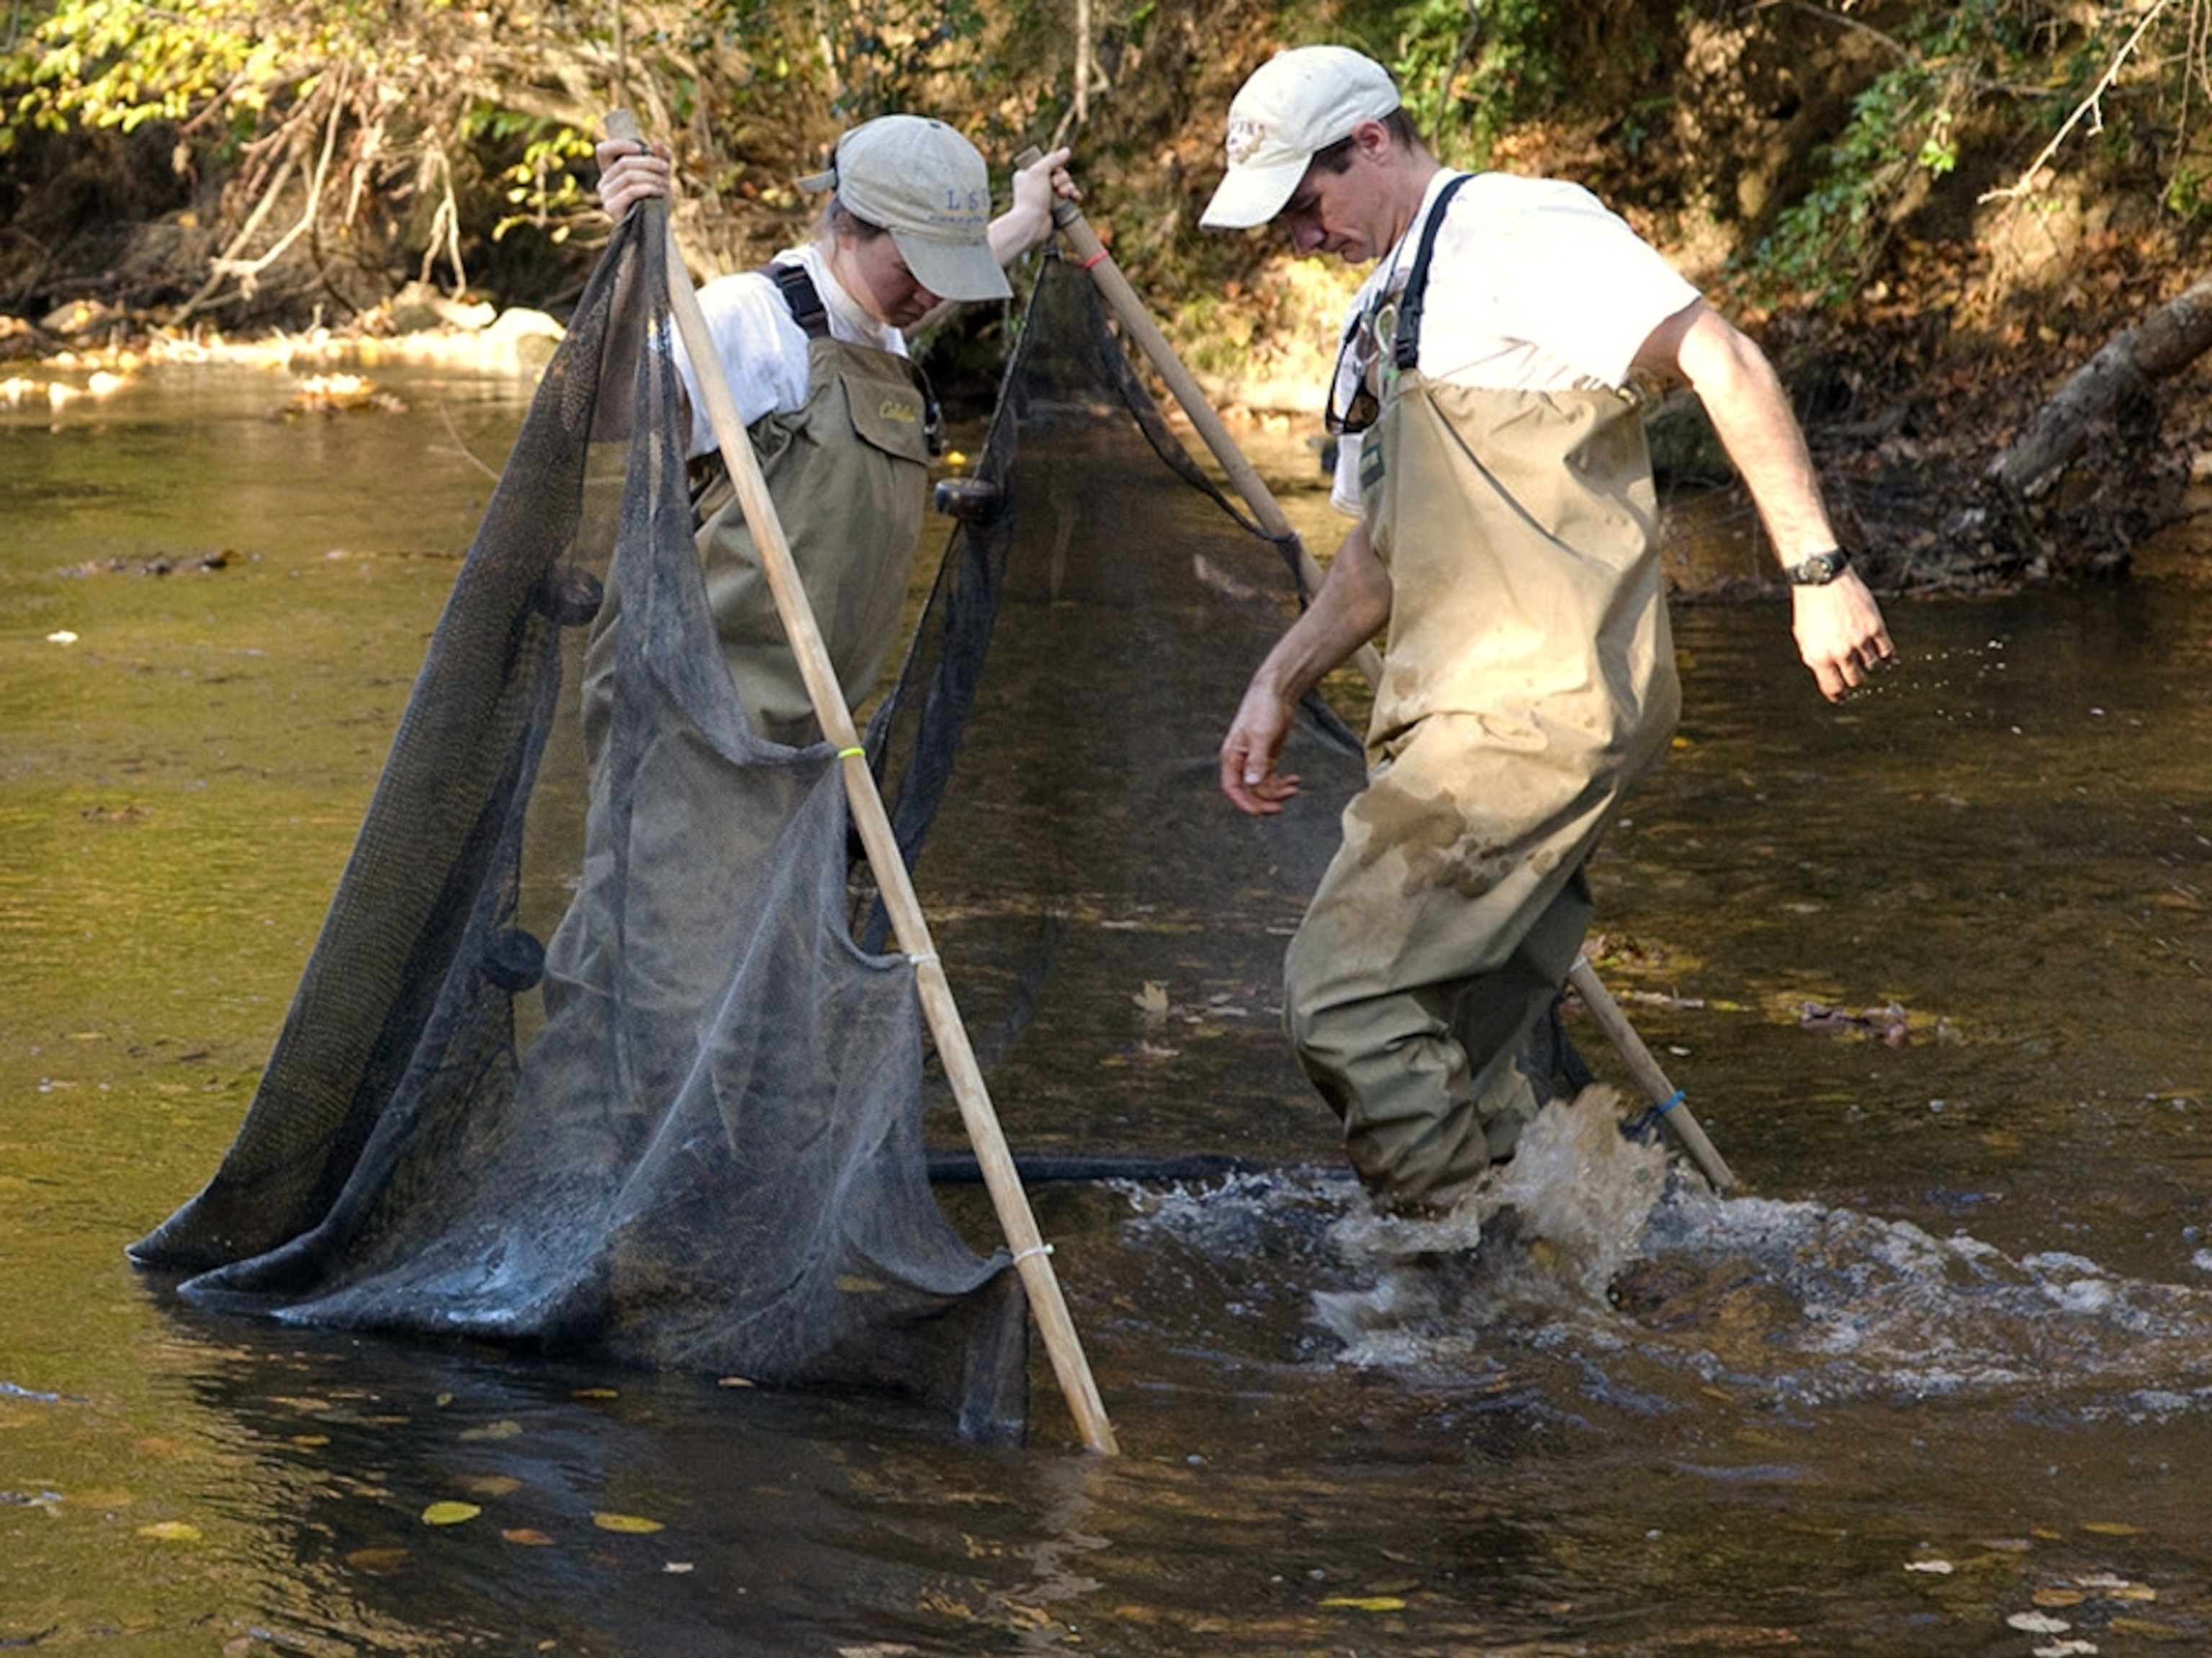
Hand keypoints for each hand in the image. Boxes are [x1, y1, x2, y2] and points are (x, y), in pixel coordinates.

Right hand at [596, 137, 672, 221]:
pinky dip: (649, 188)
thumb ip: (661, 157)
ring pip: (629, 176)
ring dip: (652, 178)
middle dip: (649, 163)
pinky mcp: (611, 208)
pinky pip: (631, 191)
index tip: (641, 148)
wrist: (657, 228)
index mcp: (609, 172)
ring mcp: (605, 196)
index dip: (620, 145)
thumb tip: (656, 143)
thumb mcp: (660, 175)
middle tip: (666, 169)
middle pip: (624, 163)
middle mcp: (603, 183)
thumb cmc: (656, 200)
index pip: (604, 150)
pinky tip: (660, 192)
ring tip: (665, 185)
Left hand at [1007, 146, 1077, 253]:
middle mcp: (1036, 186)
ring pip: (1065, 186)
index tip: (1054, 173)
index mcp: (1028, 175)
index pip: (1048, 165)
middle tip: (1058, 186)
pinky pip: (1068, 199)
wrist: (1031, 225)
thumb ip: (1053, 159)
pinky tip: (1076, 198)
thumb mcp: (1040, 171)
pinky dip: (1073, 197)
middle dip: (1063, 179)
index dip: (1056, 167)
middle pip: (1058, 175)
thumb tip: (1067, 150)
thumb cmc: (1031, 197)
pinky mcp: (1054, 210)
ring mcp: (1045, 199)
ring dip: (1069, 187)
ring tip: (1066, 194)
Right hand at [1219, 682, 1301, 816]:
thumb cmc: (1263, 709)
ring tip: (1294, 788)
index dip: (1243, 803)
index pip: (1232, 787)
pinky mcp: (1267, 757)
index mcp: (1232, 756)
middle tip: (1281, 808)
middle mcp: (1240, 761)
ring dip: (1277, 792)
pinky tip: (1295, 780)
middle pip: (1249, 791)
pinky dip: (1283, 782)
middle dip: (1264, 800)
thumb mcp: (1261, 736)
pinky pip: (1272, 778)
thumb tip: (1252, 784)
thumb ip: (1256, 761)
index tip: (1259, 812)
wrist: (1275, 692)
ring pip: (1262, 786)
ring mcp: (1254, 760)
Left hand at [1792, 571, 1893, 700]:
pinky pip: (1887, 652)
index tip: (1842, 696)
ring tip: (1865, 657)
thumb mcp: (1805, 638)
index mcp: (1818, 658)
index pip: (1834, 689)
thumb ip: (1818, 659)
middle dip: (1854, 677)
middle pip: (1856, 679)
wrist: (1822, 580)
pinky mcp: (1875, 627)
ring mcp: (1859, 640)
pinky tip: (1882, 654)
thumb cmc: (1810, 610)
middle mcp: (1840, 652)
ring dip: (1870, 665)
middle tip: (1854, 671)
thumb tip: (1832, 680)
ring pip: (1873, 667)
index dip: (1839, 695)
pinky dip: (1886, 656)